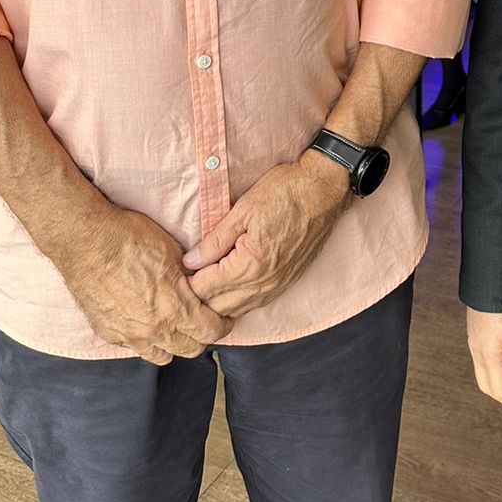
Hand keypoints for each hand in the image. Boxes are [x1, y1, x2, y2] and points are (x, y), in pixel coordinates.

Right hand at [61, 205, 228, 364]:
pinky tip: (147, 322)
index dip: (222, 325)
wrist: (87, 242)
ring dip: (174, 343)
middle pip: (190, 349)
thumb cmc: (130, 239)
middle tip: (204, 322)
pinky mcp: (109, 333)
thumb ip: (190, 277)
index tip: (224, 319)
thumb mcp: (173, 251)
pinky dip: (146, 340)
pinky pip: (135, 347)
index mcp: (175, 308)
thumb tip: (203, 285)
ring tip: (176, 326)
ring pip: (163, 355)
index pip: (211, 332)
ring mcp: (129, 335)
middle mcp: (154, 329)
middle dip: (202, 337)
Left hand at [183, 152, 350, 316]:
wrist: (323, 191)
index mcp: (250, 265)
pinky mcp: (288, 282)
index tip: (178, 269)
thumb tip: (190, 261)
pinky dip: (240, 300)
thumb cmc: (284, 192)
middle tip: (189, 276)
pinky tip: (232, 284)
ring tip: (207, 281)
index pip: (205, 289)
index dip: (187, 281)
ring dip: (220, 301)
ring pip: (238, 310)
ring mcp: (278, 285)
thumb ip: (214, 241)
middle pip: (219, 307)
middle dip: (200, 296)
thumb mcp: (242, 210)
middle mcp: (265, 283)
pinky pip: (257, 304)